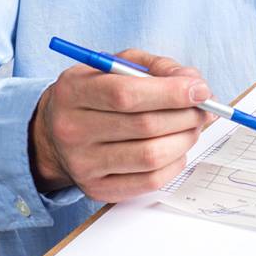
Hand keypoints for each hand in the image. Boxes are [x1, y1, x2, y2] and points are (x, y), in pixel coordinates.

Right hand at [28, 48, 218, 203]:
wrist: (54, 133)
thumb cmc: (94, 92)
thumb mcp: (116, 66)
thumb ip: (156, 68)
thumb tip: (195, 85)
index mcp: (73, 91)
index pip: (125, 94)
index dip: (170, 92)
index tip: (200, 90)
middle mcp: (72, 130)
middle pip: (144, 126)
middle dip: (185, 115)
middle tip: (202, 108)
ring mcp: (83, 165)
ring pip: (151, 156)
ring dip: (184, 139)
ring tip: (191, 126)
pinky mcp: (97, 189)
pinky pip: (149, 181)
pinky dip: (174, 163)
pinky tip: (176, 148)